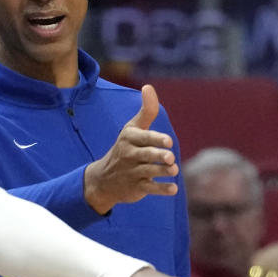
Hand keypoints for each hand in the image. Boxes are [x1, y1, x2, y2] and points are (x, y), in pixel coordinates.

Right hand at [84, 85, 178, 213]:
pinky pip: (150, 189)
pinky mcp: (136, 188)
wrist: (103, 179)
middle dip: (158, 156)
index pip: (143, 137)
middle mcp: (129, 155)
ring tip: (174, 170)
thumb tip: (148, 86)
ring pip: (150, 172)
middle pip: (146, 155)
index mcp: (129, 138)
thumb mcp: (132, 129)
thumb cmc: (125, 148)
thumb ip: (146, 110)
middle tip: (170, 158)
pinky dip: (161, 189)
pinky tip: (173, 189)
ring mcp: (132, 173)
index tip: (168, 142)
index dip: (156, 139)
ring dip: (162, 171)